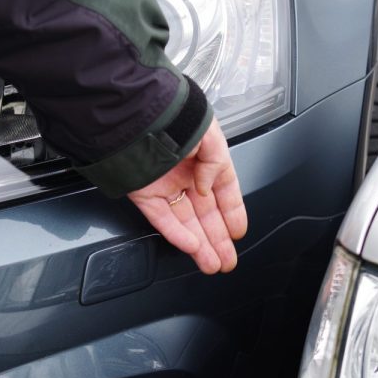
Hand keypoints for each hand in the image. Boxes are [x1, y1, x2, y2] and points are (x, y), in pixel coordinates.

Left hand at [127, 118, 246, 273]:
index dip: (233, 214)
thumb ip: (216, 164)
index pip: (224, 192)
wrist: (138, 113)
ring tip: (213, 264)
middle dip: (218, 240)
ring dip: (201, 245)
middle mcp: (186, 175)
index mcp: (205, 159)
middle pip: (206, 215)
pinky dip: (177, 234)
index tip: (239, 233)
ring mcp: (166, 186)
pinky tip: (193, 247)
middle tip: (228, 261)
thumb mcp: (210, 134)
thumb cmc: (175, 115)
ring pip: (186, 223)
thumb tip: (208, 188)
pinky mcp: (144, 194)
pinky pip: (162, 219)